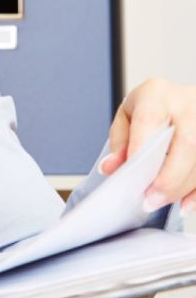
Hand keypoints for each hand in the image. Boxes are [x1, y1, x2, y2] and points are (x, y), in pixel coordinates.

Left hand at [101, 78, 195, 214]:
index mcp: (157, 95)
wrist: (182, 98)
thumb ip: (120, 142)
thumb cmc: (154, 107)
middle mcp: (188, 104)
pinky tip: (186, 203)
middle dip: (169, 179)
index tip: (134, 178)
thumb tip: (110, 168)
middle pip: (187, 144)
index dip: (142, 150)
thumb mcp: (128, 115)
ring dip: (183, 187)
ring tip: (162, 201)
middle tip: (151, 200)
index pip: (149, 120)